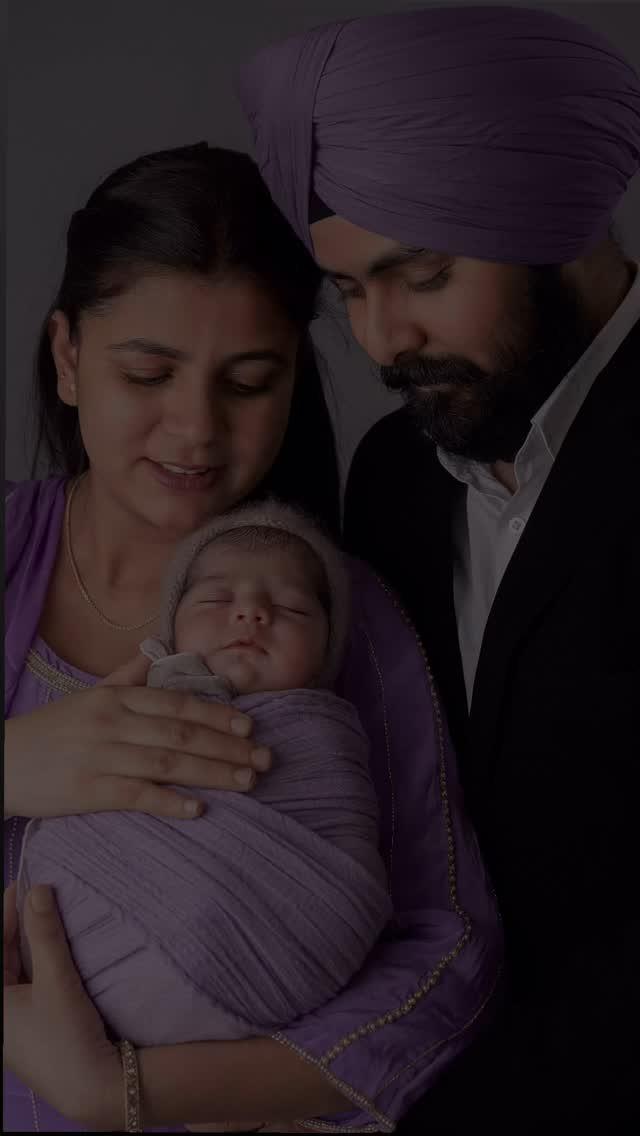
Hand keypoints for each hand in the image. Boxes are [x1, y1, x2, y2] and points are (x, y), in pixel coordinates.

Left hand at [3, 882, 122, 1128]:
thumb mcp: (56, 980)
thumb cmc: (66, 1038)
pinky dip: (42, 964)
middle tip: (39, 896)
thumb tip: (39, 890)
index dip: (8, 915)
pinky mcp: (36, 1030)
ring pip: (19, 972)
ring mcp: (16, 1026)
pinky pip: (32, 986)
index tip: (22, 886)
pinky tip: (58, 949)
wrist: (95, 1089)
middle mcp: (0, 1017)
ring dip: (33, 945)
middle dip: (20, 927)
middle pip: (5, 960)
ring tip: (49, 916)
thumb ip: (46, 934)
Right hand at [5, 651, 271, 819]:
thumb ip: (126, 676)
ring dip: (213, 773)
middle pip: (182, 734)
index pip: (177, 703)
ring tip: (247, 781)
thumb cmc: (52, 730)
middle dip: (229, 747)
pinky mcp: (88, 791)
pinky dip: (170, 802)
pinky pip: (136, 795)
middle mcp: (113, 723)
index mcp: (116, 698)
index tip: (250, 726)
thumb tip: (156, 652)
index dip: (217, 714)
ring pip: (168, 763)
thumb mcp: (88, 695)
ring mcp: (101, 756)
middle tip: (265, 760)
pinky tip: (198, 809)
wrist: (1, 761)